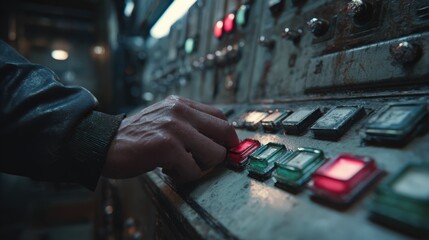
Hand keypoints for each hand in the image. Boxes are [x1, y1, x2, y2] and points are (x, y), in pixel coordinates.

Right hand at [102, 95, 238, 182]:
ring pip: (214, 154)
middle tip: (205, 162)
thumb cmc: (136, 138)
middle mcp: (180, 111)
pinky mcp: (167, 146)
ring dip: (200, 167)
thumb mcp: (164, 120)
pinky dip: (183, 176)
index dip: (227, 136)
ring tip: (180, 165)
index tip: (225, 149)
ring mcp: (175, 127)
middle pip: (225, 132)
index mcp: (181, 104)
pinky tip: (167, 170)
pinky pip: (194, 170)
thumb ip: (188, 124)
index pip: (220, 117)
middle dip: (220, 153)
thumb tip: (218, 140)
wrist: (104, 144)